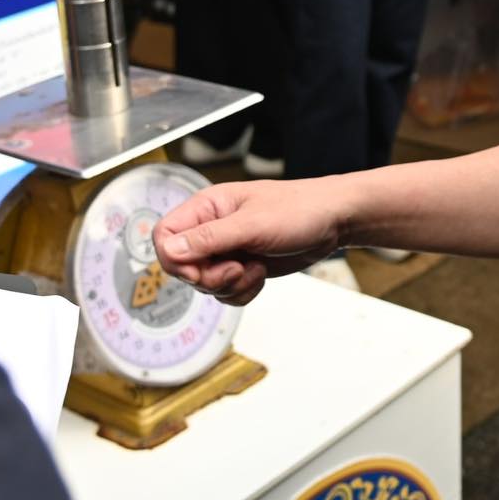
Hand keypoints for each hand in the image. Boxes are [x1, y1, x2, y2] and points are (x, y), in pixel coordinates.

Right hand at [154, 179, 349, 305]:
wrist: (334, 221)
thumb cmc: (299, 209)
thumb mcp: (251, 225)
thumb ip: (209, 239)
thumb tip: (169, 250)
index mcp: (207, 207)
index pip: (165, 235)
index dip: (175, 259)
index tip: (199, 270)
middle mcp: (212, 229)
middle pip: (183, 266)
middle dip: (210, 277)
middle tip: (237, 268)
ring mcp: (227, 250)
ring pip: (205, 283)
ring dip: (230, 285)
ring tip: (256, 268)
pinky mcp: (242, 267)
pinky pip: (226, 292)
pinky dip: (243, 290)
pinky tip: (262, 274)